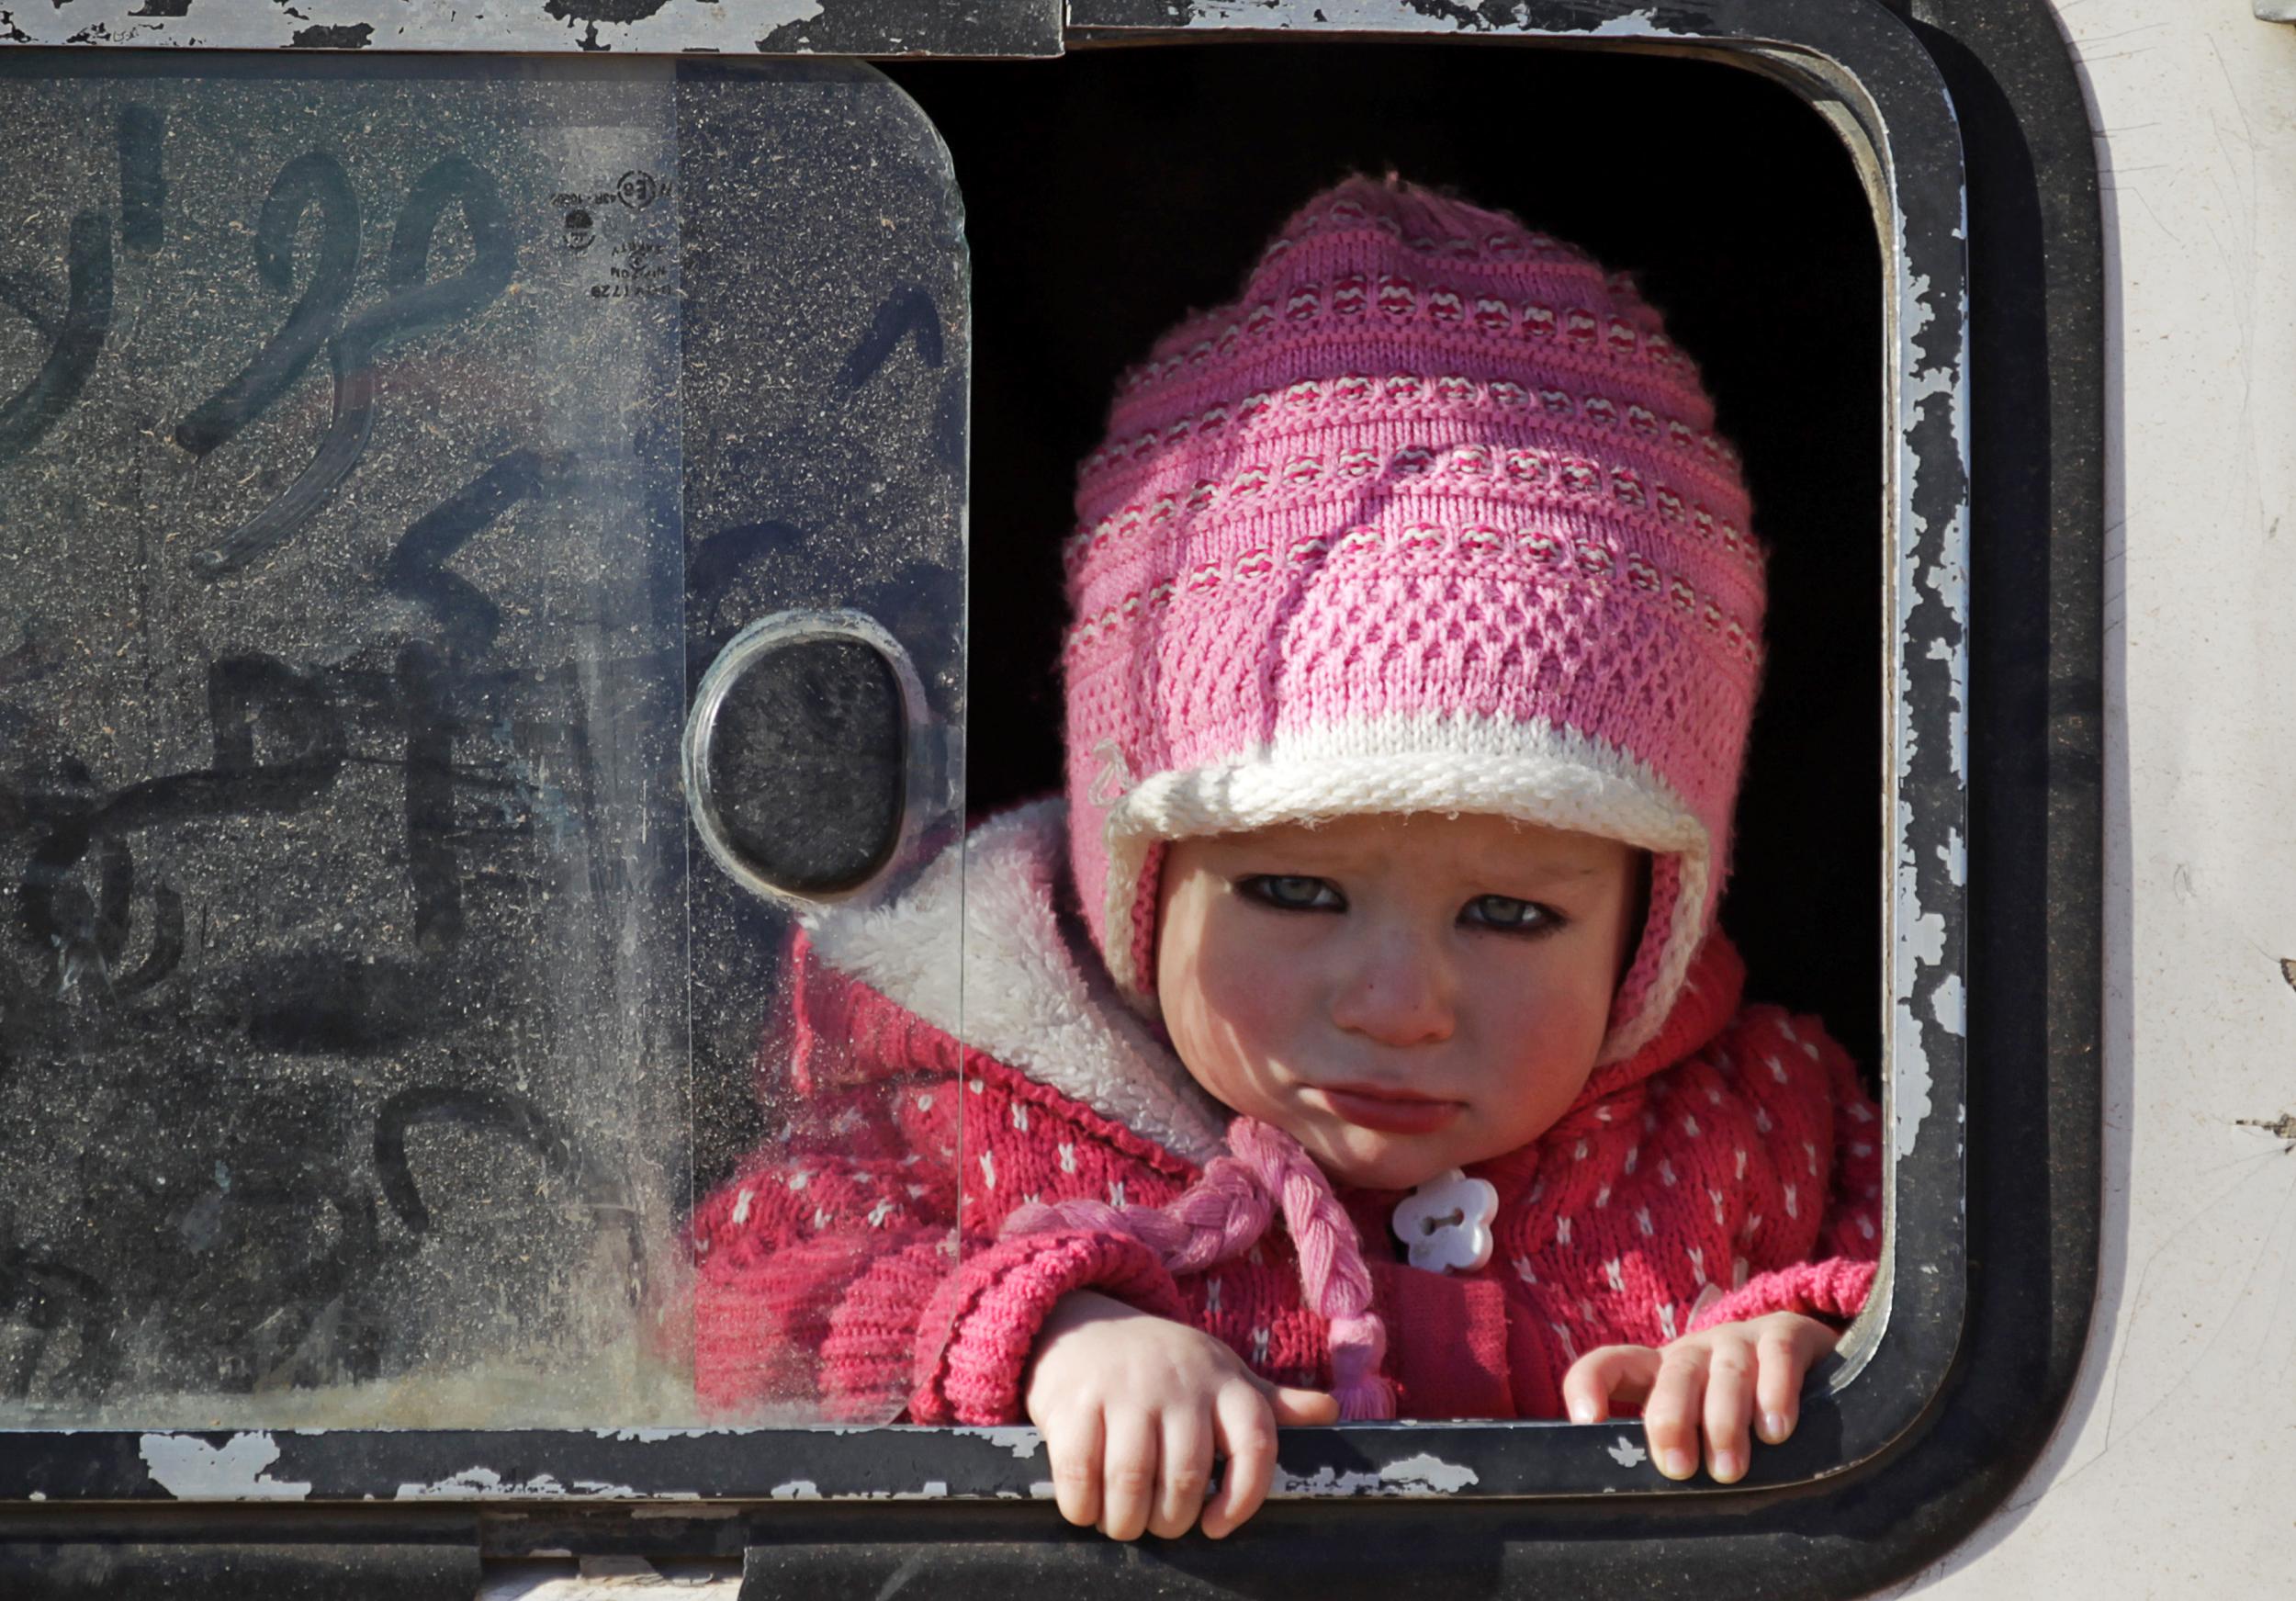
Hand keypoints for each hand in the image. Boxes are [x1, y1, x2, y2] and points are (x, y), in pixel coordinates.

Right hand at [1023, 1291, 1338, 1539]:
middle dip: (1170, 1522)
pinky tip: (1086, 1507)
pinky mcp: (1073, 1401)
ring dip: (1126, 1521)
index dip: (1244, 1498)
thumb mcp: (1220, 1373)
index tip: (1217, 1526)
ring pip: (1133, 1485)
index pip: (1256, 1446)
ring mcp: (1124, 1391)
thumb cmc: (1164, 1365)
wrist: (1085, 1324)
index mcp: (1224, 1382)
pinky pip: (1080, 1475)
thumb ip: (1270, 1403)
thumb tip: (1329, 1412)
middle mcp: (1179, 1384)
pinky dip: (1082, 1506)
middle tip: (1158, 1523)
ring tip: (1123, 1521)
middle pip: (1187, 1480)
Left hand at [1560, 1312, 1839, 1482]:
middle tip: (1678, 1470)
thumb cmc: (1738, 1409)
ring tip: (1729, 1470)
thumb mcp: (1699, 1426)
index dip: (1590, 1384)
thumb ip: (1675, 1451)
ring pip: (1725, 1373)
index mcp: (1660, 1370)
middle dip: (1671, 1422)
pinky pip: (1776, 1358)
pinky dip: (1775, 1394)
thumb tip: (1647, 1509)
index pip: (1611, 1364)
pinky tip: (1776, 1431)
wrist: (1803, 1352)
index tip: (1585, 1422)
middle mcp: (1695, 1351)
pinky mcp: (1786, 1335)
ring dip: (1724, 1422)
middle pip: (1674, 1375)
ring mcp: (1740, 1341)